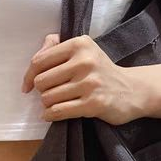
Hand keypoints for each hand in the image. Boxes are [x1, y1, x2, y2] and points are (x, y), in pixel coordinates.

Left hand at [21, 33, 141, 124]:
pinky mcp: (94, 104)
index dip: (29, 76)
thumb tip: (37, 54)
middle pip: (41, 81)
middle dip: (42, 91)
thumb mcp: (84, 50)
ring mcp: (90, 83)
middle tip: (51, 93)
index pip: (39, 61)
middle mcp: (85, 61)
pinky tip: (52, 114)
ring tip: (58, 102)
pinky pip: (59, 111)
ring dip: (48, 104)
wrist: (133, 90)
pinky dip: (50, 115)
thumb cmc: (102, 71)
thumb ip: (57, 46)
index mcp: (79, 45)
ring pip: (48, 98)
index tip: (27, 85)